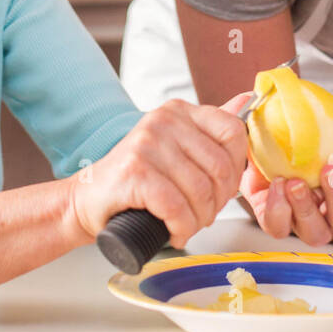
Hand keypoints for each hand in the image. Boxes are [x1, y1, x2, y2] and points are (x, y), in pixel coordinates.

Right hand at [68, 93, 249, 247]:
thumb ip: (210, 128)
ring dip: (197, 221)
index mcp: (179, 111)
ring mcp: (148, 143)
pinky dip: (180, 228)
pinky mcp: (135, 171)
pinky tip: (172, 231)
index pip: (233, 133)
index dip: (236, 169)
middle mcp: (164, 120)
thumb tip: (246, 100)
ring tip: (183, 225)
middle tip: (200, 215)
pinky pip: (177, 207)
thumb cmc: (135, 179)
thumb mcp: (176, 147)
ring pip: (200, 192)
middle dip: (216, 204)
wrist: (86, 200)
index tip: (221, 189)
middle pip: (220, 168)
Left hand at [238, 96, 332, 244]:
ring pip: (316, 233)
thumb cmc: (308, 122)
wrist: (267, 120)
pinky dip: (279, 210)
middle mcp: (327, 208)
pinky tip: (278, 184)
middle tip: (329, 168)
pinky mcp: (272, 214)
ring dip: (308, 209)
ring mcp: (300, 215)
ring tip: (297, 182)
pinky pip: (278, 227)